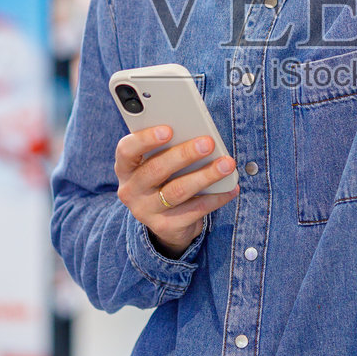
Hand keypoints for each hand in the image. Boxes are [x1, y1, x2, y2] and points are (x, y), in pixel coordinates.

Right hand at [115, 125, 238, 256]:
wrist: (166, 220)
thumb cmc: (166, 178)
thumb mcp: (160, 161)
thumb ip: (170, 147)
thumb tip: (198, 134)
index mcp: (126, 167)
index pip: (127, 150)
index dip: (145, 139)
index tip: (169, 129)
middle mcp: (130, 190)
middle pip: (156, 169)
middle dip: (184, 154)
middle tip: (208, 143)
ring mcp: (145, 211)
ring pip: (177, 191)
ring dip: (205, 175)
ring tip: (227, 164)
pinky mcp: (165, 227)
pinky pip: (193, 211)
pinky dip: (215, 198)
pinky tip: (230, 188)